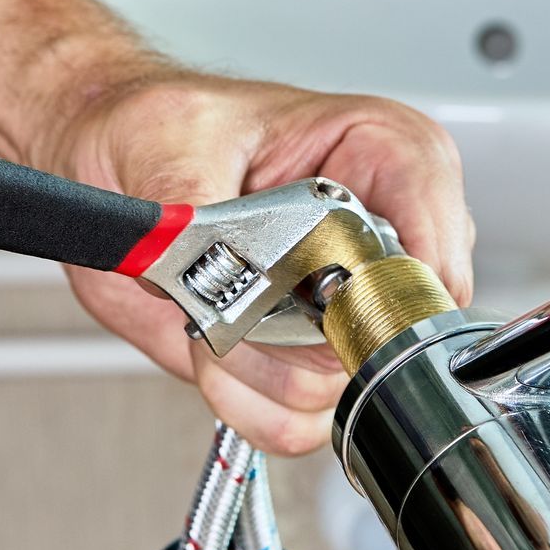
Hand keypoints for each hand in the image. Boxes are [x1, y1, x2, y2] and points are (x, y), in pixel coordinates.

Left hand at [44, 75, 473, 455]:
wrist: (115, 164)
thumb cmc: (161, 126)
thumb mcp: (174, 140)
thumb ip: (197, 207)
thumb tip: (204, 264)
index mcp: (383, 155)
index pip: (434, 246)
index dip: (381, 291)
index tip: (309, 293)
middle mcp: (380, 235)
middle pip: (387, 334)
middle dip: (294, 334)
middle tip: (235, 291)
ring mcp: (349, 304)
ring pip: (337, 386)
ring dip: (254, 363)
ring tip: (207, 310)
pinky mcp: (308, 357)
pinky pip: (301, 422)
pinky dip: (241, 398)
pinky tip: (208, 346)